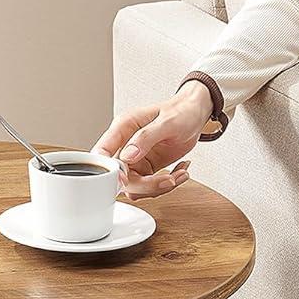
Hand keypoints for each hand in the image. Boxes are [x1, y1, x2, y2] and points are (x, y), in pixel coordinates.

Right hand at [94, 82, 213, 198]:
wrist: (195, 114)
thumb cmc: (181, 111)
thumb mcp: (167, 122)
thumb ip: (145, 138)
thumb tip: (128, 156)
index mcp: (123, 128)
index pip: (103, 153)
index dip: (110, 170)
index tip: (124, 179)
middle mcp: (125, 145)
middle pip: (120, 177)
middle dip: (145, 184)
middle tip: (167, 179)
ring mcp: (135, 159)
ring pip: (135, 187)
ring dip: (158, 187)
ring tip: (178, 175)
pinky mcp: (146, 168)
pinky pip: (149, 186)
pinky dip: (166, 185)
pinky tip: (179, 172)